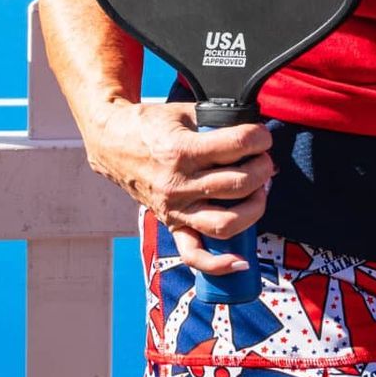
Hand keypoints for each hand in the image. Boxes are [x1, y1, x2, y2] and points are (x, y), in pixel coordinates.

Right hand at [88, 99, 273, 276]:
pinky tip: (240, 260)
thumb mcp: (185, 112)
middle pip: (240, 183)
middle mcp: (179, 184)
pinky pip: (193, 253)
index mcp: (183, 150)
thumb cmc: (152, 125)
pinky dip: (218, 264)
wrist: (112, 144)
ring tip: (259, 191)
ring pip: (226, 222)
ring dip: (254, 207)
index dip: (260, 137)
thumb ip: (219, 120)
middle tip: (263, 159)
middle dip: (263, 168)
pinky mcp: (171, 224)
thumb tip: (255, 132)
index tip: (262, 136)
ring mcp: (175, 209)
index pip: (239, 144)